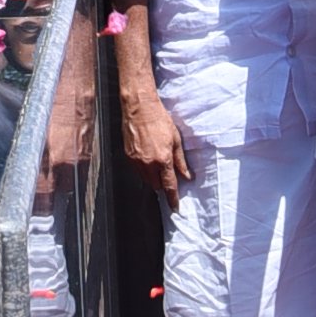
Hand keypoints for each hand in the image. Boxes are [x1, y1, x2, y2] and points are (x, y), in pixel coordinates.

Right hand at [118, 68, 191, 204]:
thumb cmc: (160, 120)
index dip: (173, 199)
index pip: (169, 186)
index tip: (175, 208)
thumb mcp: (176, 140)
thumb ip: (181, 161)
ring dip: (153, 178)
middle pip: (156, 186)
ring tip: (158, 163)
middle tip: (168, 175)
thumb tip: (187, 176)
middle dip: (163, 185)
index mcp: (163, 160)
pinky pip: (137, 171)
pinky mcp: (128, 156)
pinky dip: (144, 170)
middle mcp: (148, 164)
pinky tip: (148, 157)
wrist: (139, 108)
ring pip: (146, 180)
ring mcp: (136, 161)